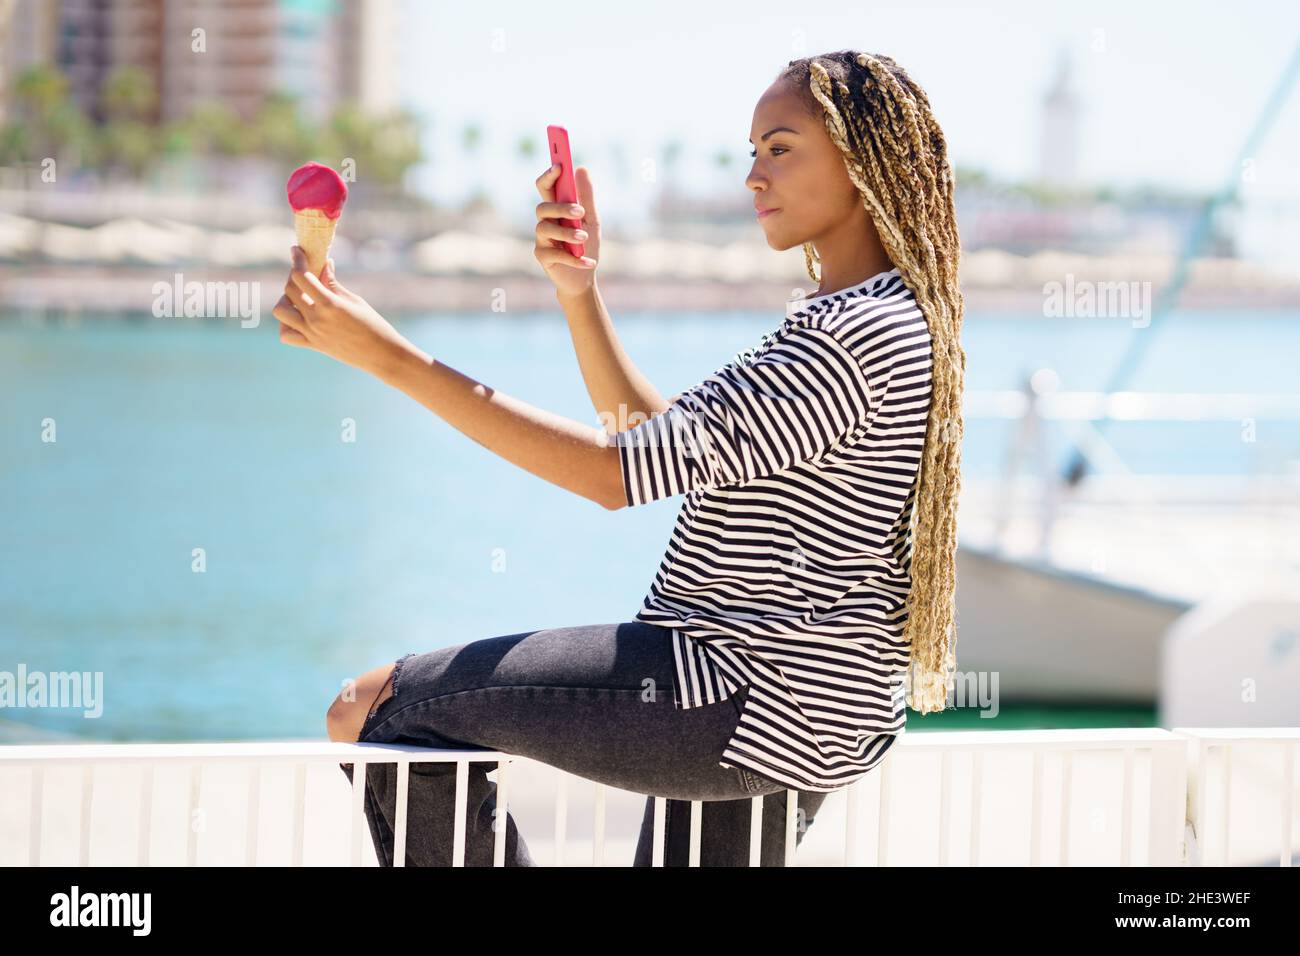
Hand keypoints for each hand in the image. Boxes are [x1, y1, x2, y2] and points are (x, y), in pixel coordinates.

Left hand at [274, 246, 414, 376]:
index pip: (301, 276)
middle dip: (294, 276)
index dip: (297, 260)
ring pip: (281, 311)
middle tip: (304, 273)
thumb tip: (324, 264)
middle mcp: (316, 319)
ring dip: (285, 300)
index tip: (296, 251)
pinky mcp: (313, 345)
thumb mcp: (354, 300)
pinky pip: (286, 335)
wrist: (381, 355)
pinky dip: (286, 325)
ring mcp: (312, 334)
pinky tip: (298, 318)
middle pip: (289, 290)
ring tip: (299, 298)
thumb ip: (333, 283)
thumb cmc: (374, 325)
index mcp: (329, 304)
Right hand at [533, 163, 599, 296]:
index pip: (545, 187)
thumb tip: (581, 168)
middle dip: (560, 208)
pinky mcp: (542, 257)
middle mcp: (545, 221)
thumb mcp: (591, 219)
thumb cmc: (586, 244)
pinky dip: (573, 258)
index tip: (559, 166)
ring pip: (545, 228)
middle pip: (543, 207)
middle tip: (579, 212)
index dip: (548, 175)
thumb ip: (586, 196)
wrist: (584, 276)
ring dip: (566, 232)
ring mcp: (541, 239)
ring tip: (584, 238)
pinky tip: (588, 262)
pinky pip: (554, 253)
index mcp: (556, 208)